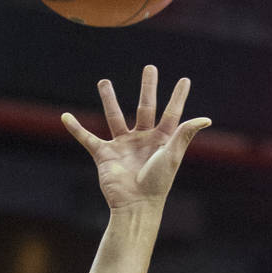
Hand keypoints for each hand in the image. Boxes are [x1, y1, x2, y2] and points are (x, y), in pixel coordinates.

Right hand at [62, 65, 209, 209]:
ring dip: (109, 99)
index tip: (184, 80)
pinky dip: (76, 129)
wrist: (135, 205)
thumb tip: (206, 119)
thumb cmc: (157, 183)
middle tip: (149, 67)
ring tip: (103, 81)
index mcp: (162, 140)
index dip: (178, 97)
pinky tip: (66, 117)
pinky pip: (88, 138)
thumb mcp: (172, 156)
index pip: (172, 113)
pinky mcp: (104, 155)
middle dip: (147, 87)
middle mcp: (143, 140)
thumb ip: (185, 134)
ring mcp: (123, 146)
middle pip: (145, 107)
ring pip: (115, 117)